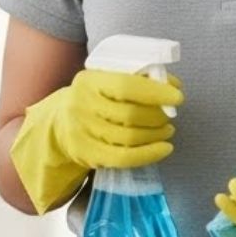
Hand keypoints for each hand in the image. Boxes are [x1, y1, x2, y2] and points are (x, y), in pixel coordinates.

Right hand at [9, 68, 182, 213]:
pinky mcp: (87, 154)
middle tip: (170, 114)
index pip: (126, 85)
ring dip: (156, 134)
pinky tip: (164, 148)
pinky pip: (124, 158)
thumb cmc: (93, 99)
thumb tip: (172, 85)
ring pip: (130, 137)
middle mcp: (81, 105)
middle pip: (130, 114)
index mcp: (89, 81)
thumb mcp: (104, 81)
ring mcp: (82, 131)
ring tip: (167, 130)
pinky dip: (149, 154)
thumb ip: (134, 78)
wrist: (58, 125)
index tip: (177, 96)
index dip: (155, 92)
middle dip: (158, 115)